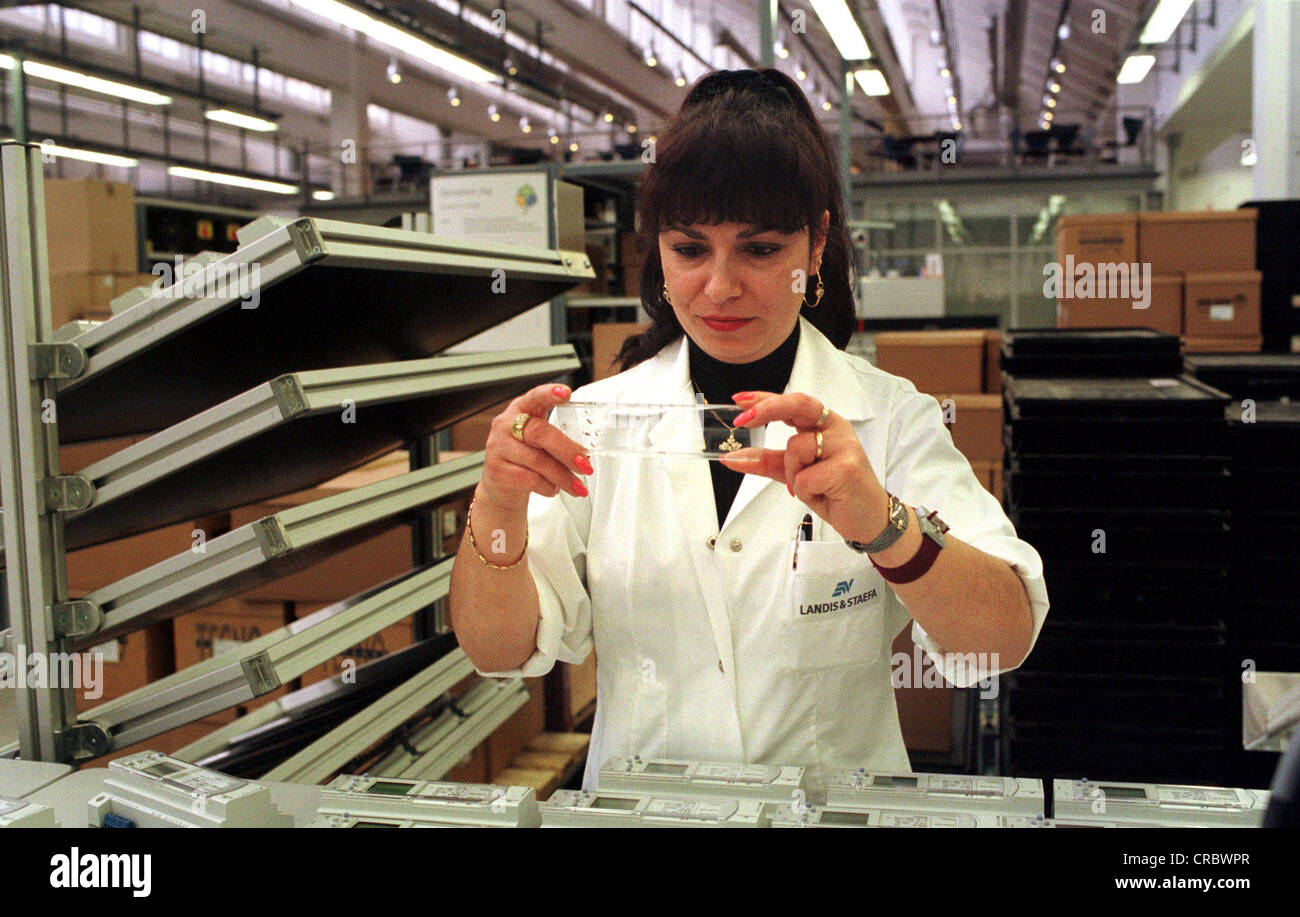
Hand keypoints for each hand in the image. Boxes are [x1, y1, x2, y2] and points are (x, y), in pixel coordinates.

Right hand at [478, 384, 592, 510]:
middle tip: (585, 465)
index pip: (534, 397)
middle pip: (539, 432)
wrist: (500, 486)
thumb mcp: (538, 442)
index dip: (549, 394)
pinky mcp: (497, 470)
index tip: (566, 393)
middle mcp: (505, 425)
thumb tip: (585, 454)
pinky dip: (548, 487)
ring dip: (563, 476)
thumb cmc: (524, 459)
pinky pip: (530, 479)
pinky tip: (553, 489)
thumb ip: (556, 439)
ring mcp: (498, 447)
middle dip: (567, 450)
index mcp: (520, 410)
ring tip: (577, 486)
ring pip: (537, 460)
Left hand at [718, 391, 888, 543]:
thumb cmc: (837, 491)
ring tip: (813, 486)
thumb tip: (732, 457)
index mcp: (826, 424)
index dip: (764, 399)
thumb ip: (766, 461)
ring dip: (792, 473)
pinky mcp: (845, 468)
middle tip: (743, 420)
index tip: (739, 400)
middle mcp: (836, 429)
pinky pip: (803, 477)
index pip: (793, 402)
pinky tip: (823, 494)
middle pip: (797, 406)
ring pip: (795, 449)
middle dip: (767, 409)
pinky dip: (804, 491)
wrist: (870, 519)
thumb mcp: (796, 473)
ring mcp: (844, 446)